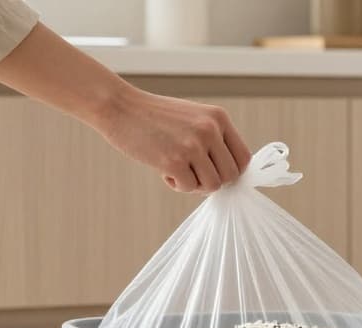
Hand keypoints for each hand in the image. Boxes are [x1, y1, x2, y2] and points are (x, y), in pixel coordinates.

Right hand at [93, 87, 250, 192]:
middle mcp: (210, 130)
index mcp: (218, 118)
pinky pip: (189, 188)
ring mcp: (193, 145)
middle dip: (212, 180)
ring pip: (213, 185)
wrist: (118, 106)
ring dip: (196, 185)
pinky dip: (177, 185)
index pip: (243, 158)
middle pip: (231, 176)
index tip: (214, 172)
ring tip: (178, 170)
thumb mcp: (193, 118)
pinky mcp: (174, 160)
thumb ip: (214, 141)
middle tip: (192, 173)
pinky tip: (163, 169)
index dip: (231, 171)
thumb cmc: (154, 117)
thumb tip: (230, 177)